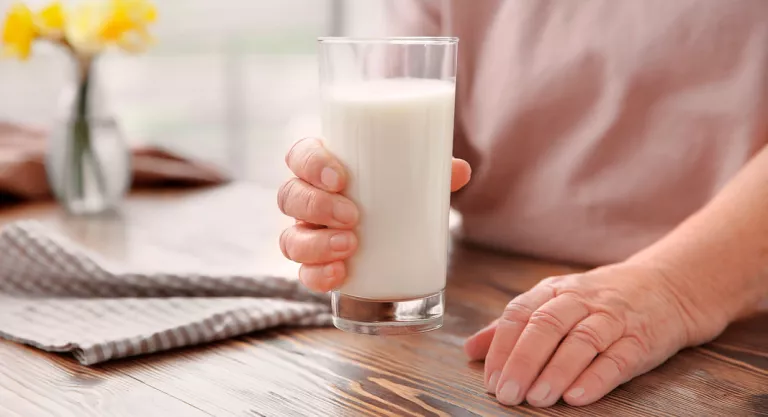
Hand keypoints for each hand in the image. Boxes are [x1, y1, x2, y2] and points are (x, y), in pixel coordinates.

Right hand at [277, 137, 470, 291]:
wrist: (397, 233)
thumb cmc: (396, 194)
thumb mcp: (414, 179)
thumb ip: (434, 171)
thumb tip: (460, 171)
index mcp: (323, 169)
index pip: (300, 156)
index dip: (311, 164)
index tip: (340, 178)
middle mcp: (307, 199)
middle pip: (290, 196)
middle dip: (316, 206)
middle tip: (353, 216)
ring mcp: (307, 233)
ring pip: (290, 237)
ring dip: (315, 243)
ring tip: (350, 246)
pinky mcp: (316, 265)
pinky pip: (303, 273)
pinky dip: (317, 276)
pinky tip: (339, 275)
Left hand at [463, 261, 726, 406]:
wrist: (667, 286)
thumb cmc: (599, 301)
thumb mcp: (553, 303)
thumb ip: (512, 327)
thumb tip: (470, 350)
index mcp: (554, 291)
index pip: (520, 313)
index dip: (502, 347)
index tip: (490, 378)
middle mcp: (582, 300)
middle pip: (547, 326)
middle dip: (523, 361)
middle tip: (507, 393)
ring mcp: (613, 318)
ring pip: (582, 341)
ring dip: (556, 371)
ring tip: (536, 398)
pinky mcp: (642, 338)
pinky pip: (619, 357)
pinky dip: (597, 377)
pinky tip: (576, 396)